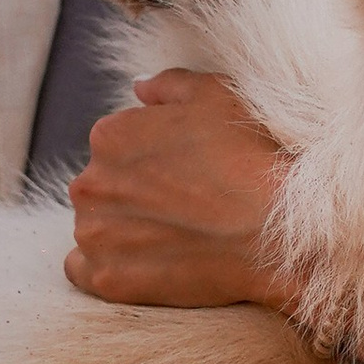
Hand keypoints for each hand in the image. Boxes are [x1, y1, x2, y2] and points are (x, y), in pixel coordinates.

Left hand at [64, 72, 297, 310]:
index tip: (185, 175)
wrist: (279, 231)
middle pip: (103, 188)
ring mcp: (95, 234)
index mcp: (110, 136)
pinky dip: (107, 267)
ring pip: (95, 228)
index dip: (153, 161)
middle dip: (134, 197)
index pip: (117, 147)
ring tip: (173, 239)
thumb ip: (168, 85)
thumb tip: (139, 87)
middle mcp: (90, 182)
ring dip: (122, 232)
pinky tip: (142, 265)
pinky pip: (84, 271)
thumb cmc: (252, 158)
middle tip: (183, 209)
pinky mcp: (107, 279)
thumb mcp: (217, 96)